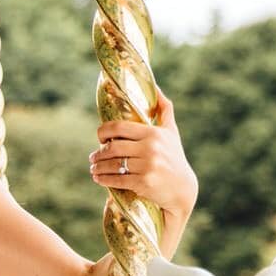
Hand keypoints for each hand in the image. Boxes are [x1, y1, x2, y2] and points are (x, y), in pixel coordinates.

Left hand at [88, 92, 199, 225]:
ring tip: (93, 167)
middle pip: (113, 147)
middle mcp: (150, 148)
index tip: (100, 137)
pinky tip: (98, 178)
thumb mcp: (171, 131)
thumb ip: (164, 108)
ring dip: (98, 166)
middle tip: (92, 156)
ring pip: (113, 164)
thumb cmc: (174, 156)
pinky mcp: (143, 182)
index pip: (119, 127)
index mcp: (153, 133)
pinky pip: (117, 179)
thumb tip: (155, 87)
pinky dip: (104, 179)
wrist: (182, 188)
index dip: (104, 131)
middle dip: (99, 153)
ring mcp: (147, 166)